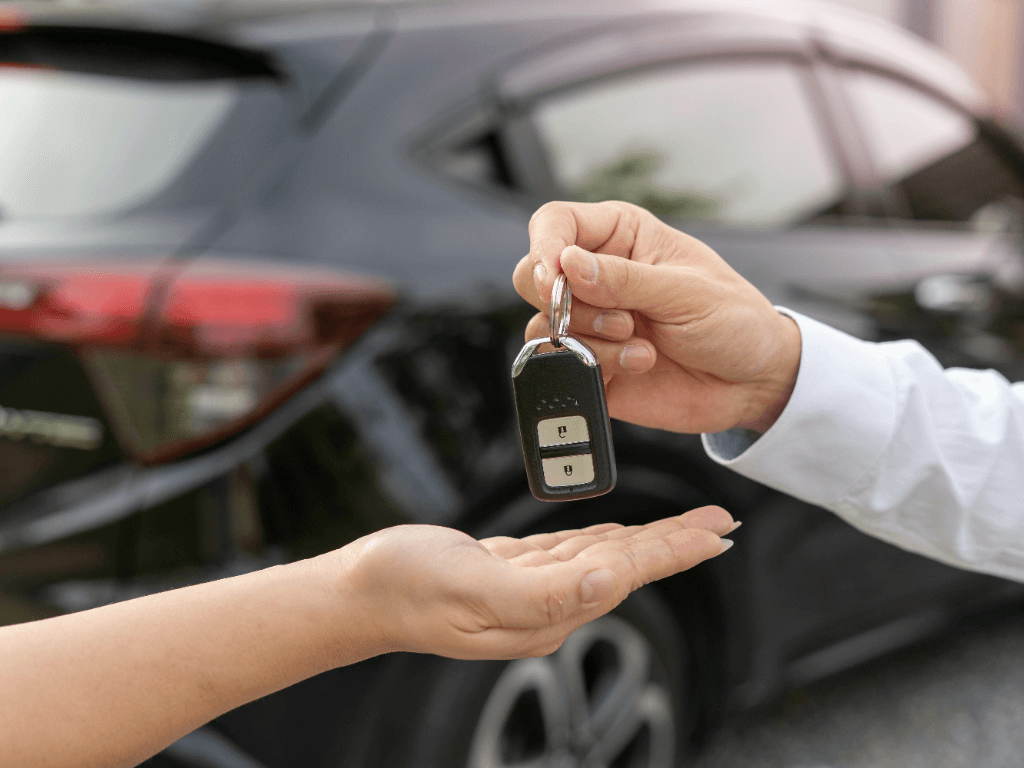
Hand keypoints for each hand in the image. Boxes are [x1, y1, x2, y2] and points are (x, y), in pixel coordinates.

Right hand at [331, 507, 734, 659]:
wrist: (359, 592)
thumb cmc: (405, 589)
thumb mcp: (471, 587)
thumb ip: (541, 592)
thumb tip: (608, 584)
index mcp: (543, 612)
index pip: (624, 575)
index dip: (672, 552)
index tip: (715, 535)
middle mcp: (545, 606)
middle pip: (625, 567)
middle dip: (675, 543)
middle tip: (720, 523)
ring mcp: (528, 590)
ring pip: (603, 557)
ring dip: (646, 539)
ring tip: (685, 527)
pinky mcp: (510, 571)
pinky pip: (569, 551)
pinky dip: (601, 537)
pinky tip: (618, 533)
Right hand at [513, 200, 801, 433]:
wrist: (753, 382)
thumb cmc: (733, 320)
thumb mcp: (686, 291)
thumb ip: (624, 279)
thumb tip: (567, 264)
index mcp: (620, 236)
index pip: (555, 223)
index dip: (545, 247)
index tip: (555, 276)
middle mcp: (597, 276)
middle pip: (532, 275)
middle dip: (563, 301)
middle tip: (614, 316)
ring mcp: (591, 323)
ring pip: (543, 325)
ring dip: (589, 338)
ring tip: (639, 342)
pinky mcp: (591, 364)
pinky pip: (563, 364)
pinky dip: (598, 366)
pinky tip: (640, 362)